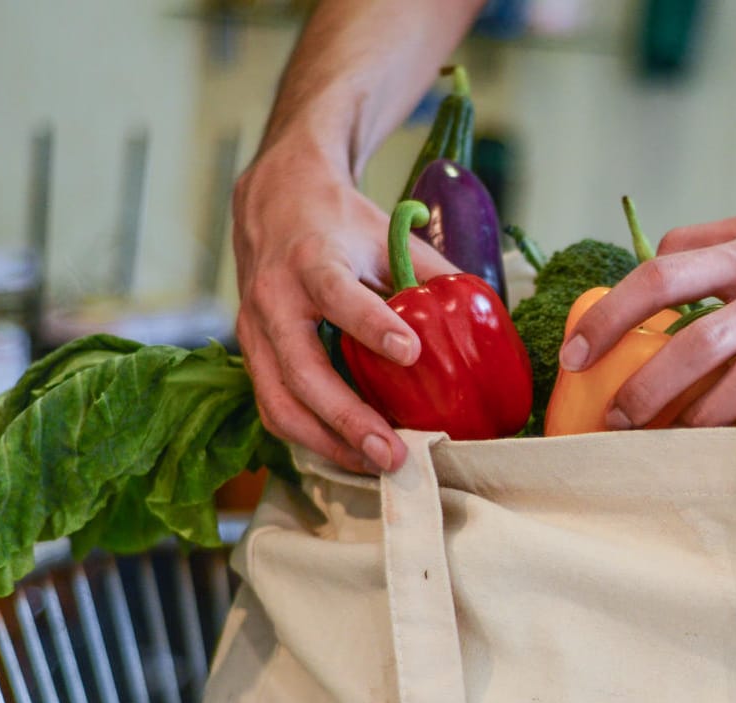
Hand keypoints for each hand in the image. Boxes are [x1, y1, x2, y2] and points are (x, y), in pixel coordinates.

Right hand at [232, 132, 456, 472]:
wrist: (273, 202)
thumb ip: (427, 275)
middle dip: (347, 418)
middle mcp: (274, 298)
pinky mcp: (253, 357)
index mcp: (311, 259)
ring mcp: (255, 332)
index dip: (370, 324)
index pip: (336, 293)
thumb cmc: (338, 223)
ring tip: (376, 466)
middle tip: (393, 452)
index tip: (410, 353)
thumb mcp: (384, 234)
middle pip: (302, 369)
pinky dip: (312, 439)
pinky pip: (275, 408)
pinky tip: (350, 453)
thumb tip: (482, 320)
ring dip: (328, 443)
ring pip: (280, 402)